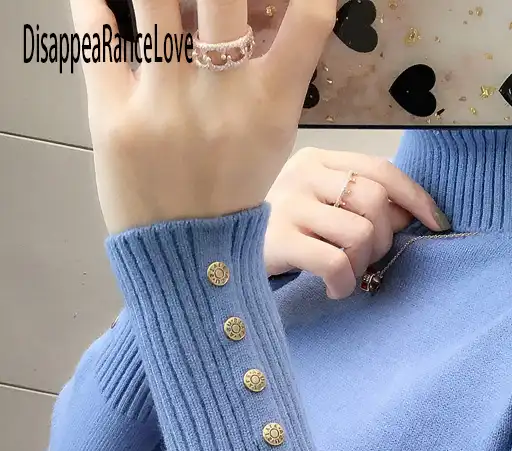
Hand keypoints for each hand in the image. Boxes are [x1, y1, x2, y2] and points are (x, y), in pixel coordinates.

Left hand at [70, 0, 335, 233]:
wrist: (187, 255)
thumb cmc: (231, 188)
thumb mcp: (272, 136)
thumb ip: (277, 72)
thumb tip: (267, 7)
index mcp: (270, 104)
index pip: (308, 17)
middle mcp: (222, 98)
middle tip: (203, 0)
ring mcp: (165, 105)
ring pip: (153, 0)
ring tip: (155, 3)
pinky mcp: (114, 115)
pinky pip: (96, 36)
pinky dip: (93, 4)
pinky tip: (100, 1)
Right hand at [264, 148, 451, 298]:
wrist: (219, 255)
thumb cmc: (279, 234)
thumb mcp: (320, 208)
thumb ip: (361, 203)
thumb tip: (413, 214)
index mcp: (318, 159)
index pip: (381, 169)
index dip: (415, 198)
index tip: (436, 223)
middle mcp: (303, 174)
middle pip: (376, 201)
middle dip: (384, 238)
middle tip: (366, 260)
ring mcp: (288, 205)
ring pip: (361, 233)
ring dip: (363, 264)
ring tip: (344, 275)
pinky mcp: (278, 240)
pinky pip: (336, 263)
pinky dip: (344, 284)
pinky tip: (333, 289)